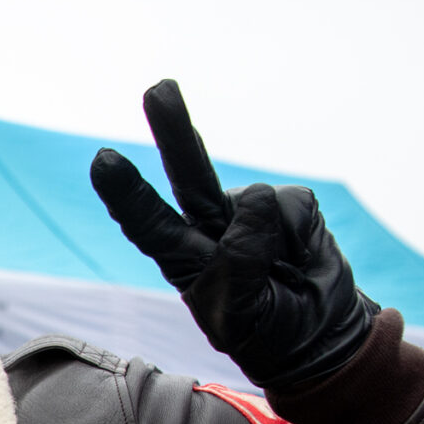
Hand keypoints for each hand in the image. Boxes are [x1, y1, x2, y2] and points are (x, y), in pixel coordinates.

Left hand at [88, 80, 377, 388]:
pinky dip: (300, 238)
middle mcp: (210, 228)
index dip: (127, 193)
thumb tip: (256, 196)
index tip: (103, 161)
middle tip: (159, 89)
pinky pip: (291, 209)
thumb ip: (239, 265)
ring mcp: (250, 213)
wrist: (320, 335)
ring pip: (254, 197)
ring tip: (281, 276)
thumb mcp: (241, 318)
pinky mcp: (290, 207)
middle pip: (189, 174)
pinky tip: (300, 259)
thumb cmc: (267, 331)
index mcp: (185, 260)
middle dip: (174, 129)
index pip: (149, 223)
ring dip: (269, 235)